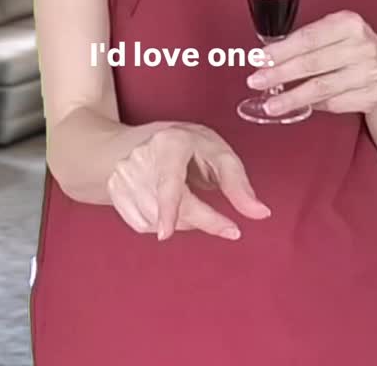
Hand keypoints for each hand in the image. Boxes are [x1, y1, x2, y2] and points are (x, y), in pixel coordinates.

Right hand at [106, 123, 271, 240]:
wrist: (134, 143)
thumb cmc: (184, 146)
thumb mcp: (216, 152)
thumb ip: (238, 184)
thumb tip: (261, 214)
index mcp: (170, 142)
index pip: (167, 180)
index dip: (168, 208)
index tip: (166, 234)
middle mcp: (141, 158)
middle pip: (172, 207)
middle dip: (201, 221)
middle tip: (226, 226)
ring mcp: (123, 177)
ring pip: (157, 222)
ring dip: (182, 222)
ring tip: (187, 199)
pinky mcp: (114, 193)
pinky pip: (143, 225)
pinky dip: (161, 224)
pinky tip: (165, 207)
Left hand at [246, 10, 376, 116]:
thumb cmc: (356, 50)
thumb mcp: (340, 33)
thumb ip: (311, 39)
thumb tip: (270, 55)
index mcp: (349, 23)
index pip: (308, 38)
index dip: (282, 50)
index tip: (260, 59)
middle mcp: (362, 46)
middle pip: (312, 62)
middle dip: (280, 73)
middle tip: (257, 81)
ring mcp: (370, 72)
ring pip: (321, 87)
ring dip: (292, 97)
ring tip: (271, 104)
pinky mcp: (373, 96)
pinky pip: (334, 103)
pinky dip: (314, 106)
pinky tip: (299, 107)